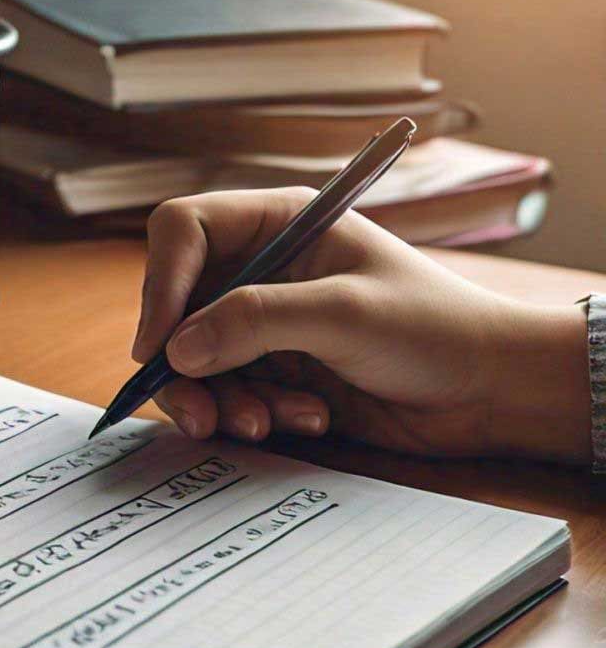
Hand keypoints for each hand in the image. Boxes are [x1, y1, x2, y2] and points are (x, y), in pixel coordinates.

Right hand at [136, 188, 589, 463]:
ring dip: (221, 401)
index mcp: (278, 224)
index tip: (160, 345)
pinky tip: (305, 420)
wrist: (486, 392)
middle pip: (174, 308)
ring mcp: (260, 326)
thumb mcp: (346, 313)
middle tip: (204, 414)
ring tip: (268, 423)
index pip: (183, 232)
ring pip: (191, 363)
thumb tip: (176, 349)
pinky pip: (224, 396)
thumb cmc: (433, 329)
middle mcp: (258, 270)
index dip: (161, 283)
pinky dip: (251, 416)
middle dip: (185, 367)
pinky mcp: (269, 375)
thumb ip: (257, 321)